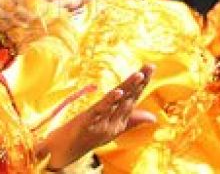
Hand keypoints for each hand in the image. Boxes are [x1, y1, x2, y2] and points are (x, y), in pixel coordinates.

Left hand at [37, 66, 155, 168]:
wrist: (65, 152)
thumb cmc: (88, 138)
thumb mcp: (112, 129)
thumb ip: (132, 121)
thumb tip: (154, 117)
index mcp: (119, 122)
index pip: (133, 99)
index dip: (142, 84)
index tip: (150, 67)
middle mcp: (114, 123)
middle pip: (128, 99)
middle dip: (140, 82)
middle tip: (150, 66)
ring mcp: (101, 124)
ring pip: (117, 104)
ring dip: (128, 88)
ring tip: (138, 75)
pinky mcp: (88, 123)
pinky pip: (100, 110)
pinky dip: (110, 101)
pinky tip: (118, 92)